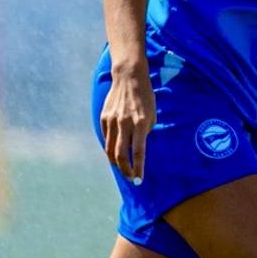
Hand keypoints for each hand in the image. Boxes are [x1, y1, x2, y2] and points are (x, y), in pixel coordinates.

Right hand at [100, 62, 155, 181]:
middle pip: (121, 155)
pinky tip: (116, 153)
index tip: (139, 180)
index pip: (138, 152)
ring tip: (123, 169)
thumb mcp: (152, 115)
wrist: (129, 77)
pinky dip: (111, 148)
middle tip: (131, 178)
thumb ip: (145, 132)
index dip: (138, 168)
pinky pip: (106, 138)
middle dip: (126, 170)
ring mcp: (112, 121)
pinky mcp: (104, 118)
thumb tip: (138, 149)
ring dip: (116, 163)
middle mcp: (125, 123)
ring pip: (110, 149)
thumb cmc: (145, 97)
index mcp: (140, 123)